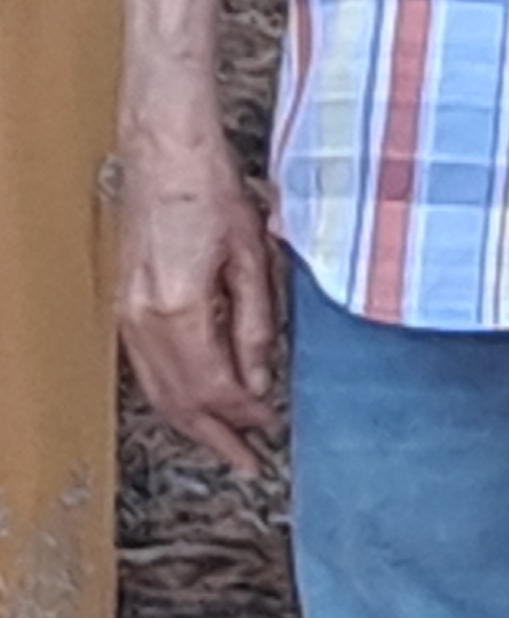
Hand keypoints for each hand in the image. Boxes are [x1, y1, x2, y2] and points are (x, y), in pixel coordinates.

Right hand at [117, 129, 281, 472]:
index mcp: (178, 309)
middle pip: (178, 402)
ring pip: (158, 391)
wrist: (164, 154)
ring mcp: (129, 315)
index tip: (272, 430)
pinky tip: (197, 403)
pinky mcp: (128, 306)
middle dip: (215, 437)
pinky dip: (174, 394)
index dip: (245, 416)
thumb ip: (255, 325)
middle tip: (248, 463)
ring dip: (192, 423)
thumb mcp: (253, 257)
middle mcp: (145, 321)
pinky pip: (148, 368)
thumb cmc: (212, 191)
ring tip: (226, 444)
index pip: (214, 388)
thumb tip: (259, 382)